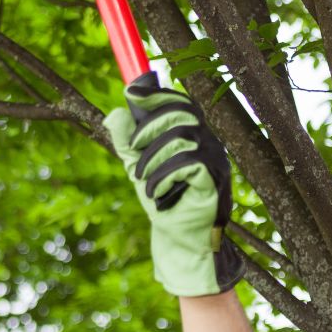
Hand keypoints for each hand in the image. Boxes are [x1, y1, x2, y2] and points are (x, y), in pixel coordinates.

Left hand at [104, 82, 243, 295]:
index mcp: (192, 136)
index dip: (157, 95)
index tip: (131, 93)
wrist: (178, 238)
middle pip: (181, 114)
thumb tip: (115, 112)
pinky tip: (157, 193)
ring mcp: (216, 160)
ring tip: (143, 180)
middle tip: (132, 150)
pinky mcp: (215, 179)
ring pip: (181, 137)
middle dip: (149, 129)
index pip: (180, 103)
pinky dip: (164, 176)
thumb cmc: (162, 200)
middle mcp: (208, 143)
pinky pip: (188, 163)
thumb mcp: (137, 167)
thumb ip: (127, 141)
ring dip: (152, 158)